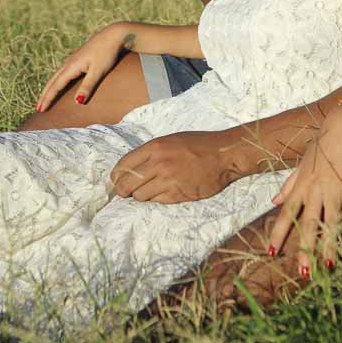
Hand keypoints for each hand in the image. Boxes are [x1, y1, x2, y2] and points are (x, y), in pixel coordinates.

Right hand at [36, 23, 129, 110]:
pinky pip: (63, 72)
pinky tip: (60, 83)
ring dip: (50, 88)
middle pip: (53, 81)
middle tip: (38, 108)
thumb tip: (77, 102)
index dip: (48, 99)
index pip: (56, 86)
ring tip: (45, 97)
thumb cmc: (107, 53)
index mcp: (72, 67)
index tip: (40, 110)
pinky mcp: (79, 58)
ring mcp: (73, 60)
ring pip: (57, 76)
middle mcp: (69, 63)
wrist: (114, 35)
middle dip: (45, 95)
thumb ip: (87, 86)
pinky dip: (57, 81)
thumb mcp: (98, 71)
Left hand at [109, 130, 237, 203]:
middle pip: (126, 185)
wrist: (224, 155)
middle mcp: (158, 164)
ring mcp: (168, 180)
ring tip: (151, 190)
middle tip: (128, 192)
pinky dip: (157, 199)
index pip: (123, 166)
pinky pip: (157, 201)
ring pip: (139, 196)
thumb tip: (132, 168)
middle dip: (124, 190)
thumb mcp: (171, 141)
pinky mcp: (178, 194)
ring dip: (141, 196)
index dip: (117, 176)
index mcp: (154, 148)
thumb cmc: (198, 145)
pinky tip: (165, 192)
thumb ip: (151, 153)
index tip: (117, 181)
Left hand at [267, 103, 341, 278]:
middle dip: (304, 248)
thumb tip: (274, 201)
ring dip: (329, 245)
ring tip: (327, 266)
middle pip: (308, 223)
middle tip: (302, 271)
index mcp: (302, 185)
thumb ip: (289, 184)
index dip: (278, 233)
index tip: (270, 252)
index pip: (286, 213)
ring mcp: (336, 190)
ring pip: (331, 222)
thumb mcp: (302, 162)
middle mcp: (316, 190)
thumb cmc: (322, 144)